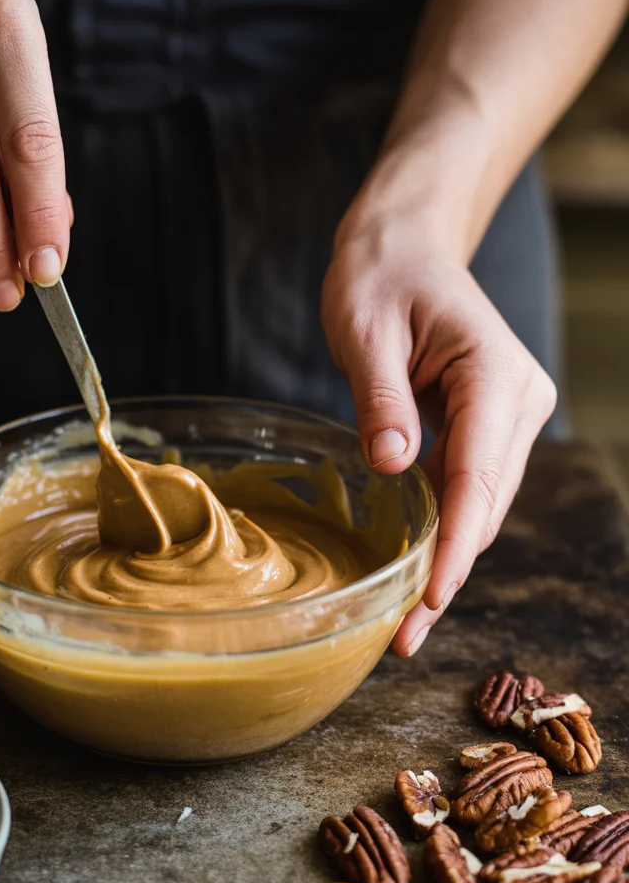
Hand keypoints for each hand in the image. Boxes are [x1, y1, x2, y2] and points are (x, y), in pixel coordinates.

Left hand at [322, 218, 556, 656]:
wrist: (402, 245)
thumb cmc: (380, 275)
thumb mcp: (365, 330)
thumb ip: (381, 399)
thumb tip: (396, 468)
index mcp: (494, 375)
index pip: (479, 477)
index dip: (456, 546)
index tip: (431, 600)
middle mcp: (518, 401)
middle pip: (486, 504)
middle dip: (447, 572)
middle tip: (401, 637)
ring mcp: (509, 415)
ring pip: (481, 504)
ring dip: (447, 560)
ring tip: (401, 621)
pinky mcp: (489, 425)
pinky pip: (467, 487)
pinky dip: (442, 529)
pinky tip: (413, 568)